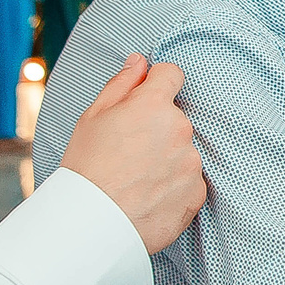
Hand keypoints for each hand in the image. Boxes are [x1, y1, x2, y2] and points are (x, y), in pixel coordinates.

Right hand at [57, 55, 208, 253]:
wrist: (92, 223)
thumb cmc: (87, 168)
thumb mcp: (93, 117)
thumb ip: (122, 84)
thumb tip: (140, 61)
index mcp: (153, 105)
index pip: (172, 75)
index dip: (156, 84)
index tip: (144, 100)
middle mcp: (180, 129)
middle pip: (175, 118)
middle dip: (157, 128)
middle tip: (128, 152)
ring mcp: (192, 162)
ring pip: (183, 150)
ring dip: (167, 158)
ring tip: (136, 178)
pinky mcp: (197, 192)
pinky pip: (189, 180)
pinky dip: (173, 185)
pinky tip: (147, 195)